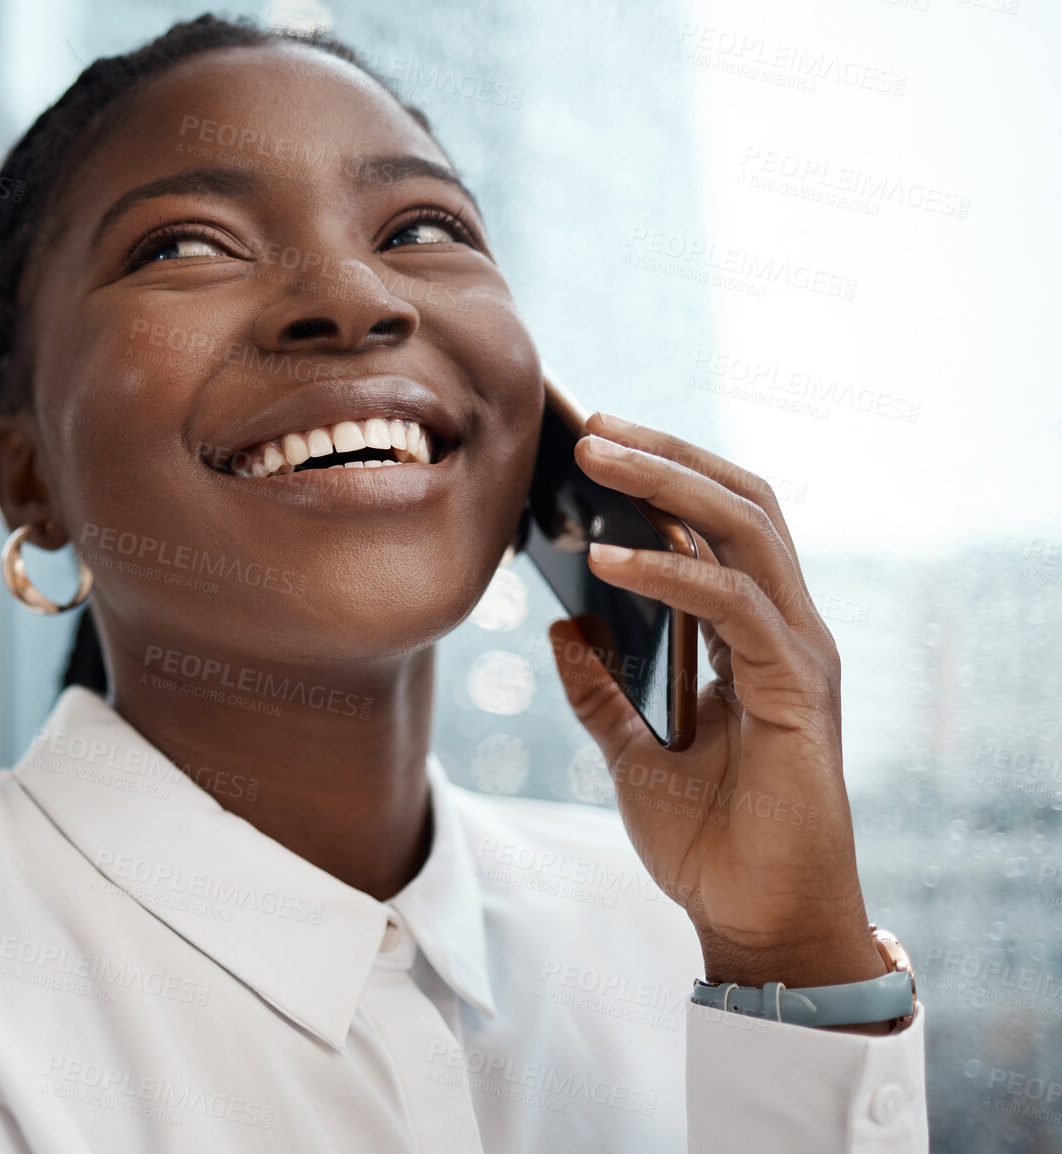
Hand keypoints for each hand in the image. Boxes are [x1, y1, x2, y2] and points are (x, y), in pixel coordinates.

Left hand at [547, 411, 886, 995]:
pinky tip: (605, 560)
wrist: (756, 924)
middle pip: (742, 502)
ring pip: (747, 531)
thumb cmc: (709, 843)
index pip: (722, 521)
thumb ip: (599, 687)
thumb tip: (560, 625)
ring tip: (593, 455)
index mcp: (755, 636)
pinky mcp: (797, 692)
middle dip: (667, 454)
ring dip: (667, 485)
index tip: (594, 439)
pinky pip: (732, 606)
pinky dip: (669, 573)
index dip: (667, 472)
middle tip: (590, 424)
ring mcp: (799, 655)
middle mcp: (787, 630)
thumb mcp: (630, 751)